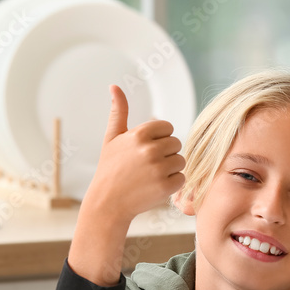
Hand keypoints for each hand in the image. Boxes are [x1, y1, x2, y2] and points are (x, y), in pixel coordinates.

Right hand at [83, 85, 185, 224]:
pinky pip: (182, 178)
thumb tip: (114, 86)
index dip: (159, 139)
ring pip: (181, 161)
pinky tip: (155, 186)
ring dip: (170, 168)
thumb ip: (119, 111)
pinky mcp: (165, 187)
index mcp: (139, 134)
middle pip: (176, 144)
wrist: (107, 203)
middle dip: (165, 153)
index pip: (168, 128)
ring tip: (150, 176)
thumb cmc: (110, 169)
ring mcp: (158, 169)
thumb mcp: (112, 138)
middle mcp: (149, 150)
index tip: (145, 150)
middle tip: (146, 165)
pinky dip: (172, 184)